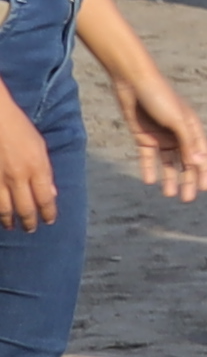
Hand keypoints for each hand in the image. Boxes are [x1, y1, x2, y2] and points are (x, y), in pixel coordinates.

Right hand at [0, 121, 43, 235]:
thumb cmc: (18, 127)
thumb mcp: (40, 146)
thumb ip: (46, 172)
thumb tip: (51, 193)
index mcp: (37, 167)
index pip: (45, 199)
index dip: (48, 213)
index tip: (49, 220)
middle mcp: (18, 177)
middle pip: (25, 208)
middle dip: (29, 222)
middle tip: (31, 229)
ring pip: (4, 209)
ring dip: (9, 220)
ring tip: (12, 225)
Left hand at [111, 76, 206, 200]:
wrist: (132, 81)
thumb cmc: (159, 96)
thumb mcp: (176, 119)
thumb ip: (187, 141)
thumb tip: (199, 163)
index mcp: (191, 128)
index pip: (201, 154)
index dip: (204, 171)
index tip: (205, 189)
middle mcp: (178, 133)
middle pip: (185, 161)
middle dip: (188, 180)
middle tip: (187, 199)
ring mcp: (161, 135)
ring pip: (168, 162)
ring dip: (169, 177)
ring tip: (169, 194)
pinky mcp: (143, 136)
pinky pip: (148, 157)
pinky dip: (149, 168)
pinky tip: (149, 181)